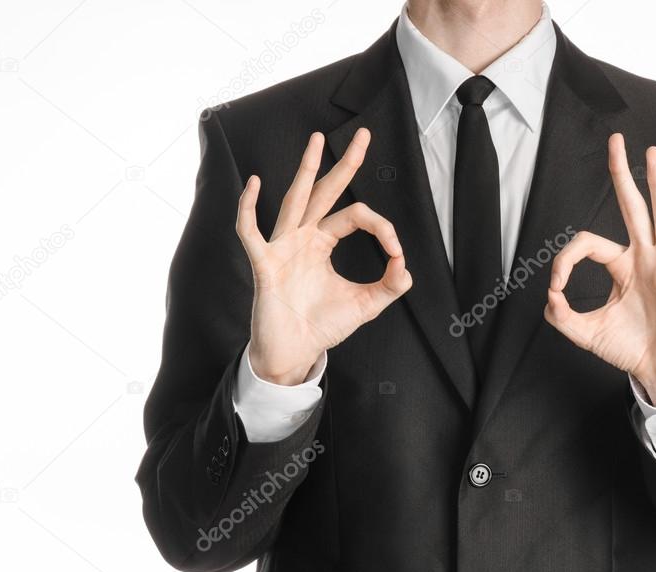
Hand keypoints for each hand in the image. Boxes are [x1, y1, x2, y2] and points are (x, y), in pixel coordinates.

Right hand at [236, 128, 411, 384]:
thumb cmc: (321, 326)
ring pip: (295, 200)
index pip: (355, 215)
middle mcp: (303, 238)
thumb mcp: (365, 305)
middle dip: (344, 162)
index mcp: (323, 243)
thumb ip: (389, 285)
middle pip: (325, 191)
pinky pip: (250, 231)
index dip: (381, 227)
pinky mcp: (264, 263)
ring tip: (316, 139)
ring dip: (304, 169)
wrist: (295, 352)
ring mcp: (281, 247)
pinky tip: (254, 183)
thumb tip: (407, 267)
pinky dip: (248, 207)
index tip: (397, 251)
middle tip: (363, 134)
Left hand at [545, 135, 655, 408]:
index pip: (589, 243)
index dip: (566, 259)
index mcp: (621, 267)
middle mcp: (644, 259)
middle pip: (632, 208)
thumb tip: (548, 298)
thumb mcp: (586, 333)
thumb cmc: (629, 349)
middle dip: (622, 174)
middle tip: (616, 140)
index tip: (556, 287)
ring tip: (652, 153)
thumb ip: (563, 317)